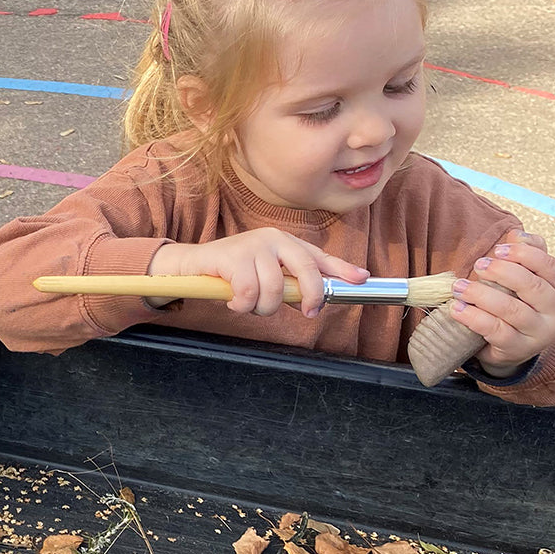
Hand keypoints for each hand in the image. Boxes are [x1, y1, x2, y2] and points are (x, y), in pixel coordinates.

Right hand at [146, 228, 369, 317]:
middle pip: (306, 270)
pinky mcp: (233, 257)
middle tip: (308, 314)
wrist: (193, 264)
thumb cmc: (233, 273)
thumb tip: (319, 300)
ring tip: (249, 304)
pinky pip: (248, 292)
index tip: (361, 280)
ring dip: (263, 307)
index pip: (318, 256)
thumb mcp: (266, 274)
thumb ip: (291, 283)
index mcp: (284, 243)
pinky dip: (242, 304)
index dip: (341, 269)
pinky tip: (234, 301)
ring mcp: (253, 246)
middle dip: (311, 296)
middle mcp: (273, 239)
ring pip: (275, 289)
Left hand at [448, 229, 554, 376]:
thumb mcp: (530, 276)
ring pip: (512, 310)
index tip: (498, 249)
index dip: (525, 255)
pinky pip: (496, 332)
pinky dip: (474, 318)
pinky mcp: (518, 350)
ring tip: (459, 286)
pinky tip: (457, 308)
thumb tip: (515, 234)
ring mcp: (540, 335)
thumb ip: (528, 252)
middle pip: (532, 287)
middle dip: (502, 272)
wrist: (518, 344)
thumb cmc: (523, 301)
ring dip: (482, 295)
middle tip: (479, 265)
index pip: (550, 266)